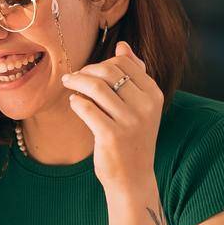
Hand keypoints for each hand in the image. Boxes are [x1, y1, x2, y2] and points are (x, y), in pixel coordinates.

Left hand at [60, 41, 164, 191]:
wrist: (133, 179)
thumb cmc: (132, 139)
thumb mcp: (141, 107)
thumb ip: (134, 76)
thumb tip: (123, 45)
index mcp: (154, 95)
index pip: (124, 63)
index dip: (101, 63)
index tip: (88, 71)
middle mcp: (145, 106)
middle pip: (108, 71)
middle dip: (86, 71)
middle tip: (73, 77)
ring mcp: (130, 121)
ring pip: (95, 87)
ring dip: (76, 82)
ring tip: (69, 85)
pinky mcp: (111, 135)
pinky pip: (86, 108)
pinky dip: (76, 102)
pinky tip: (74, 104)